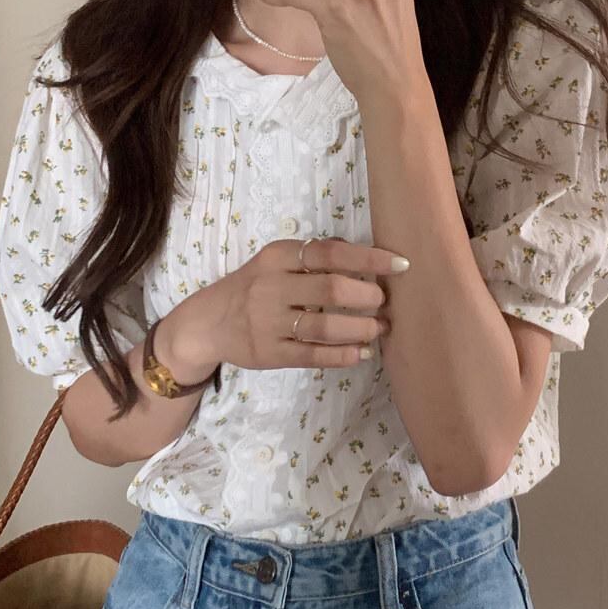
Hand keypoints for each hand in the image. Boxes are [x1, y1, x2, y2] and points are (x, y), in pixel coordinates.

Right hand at [158, 232, 405, 380]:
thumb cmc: (253, 287)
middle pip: (331, 290)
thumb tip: (368, 257)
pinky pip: (314, 356)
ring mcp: (269, 323)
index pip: (330, 253)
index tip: (401, 264)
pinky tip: (362, 352)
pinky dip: (344, 355)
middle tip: (383, 302)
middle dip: (368, 297)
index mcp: (278, 257)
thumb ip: (314, 258)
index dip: (370, 259)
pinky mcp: (269, 354)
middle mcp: (272, 287)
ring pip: (326, 327)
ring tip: (379, 328)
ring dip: (361, 329)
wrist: (207, 323)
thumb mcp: (275, 262)